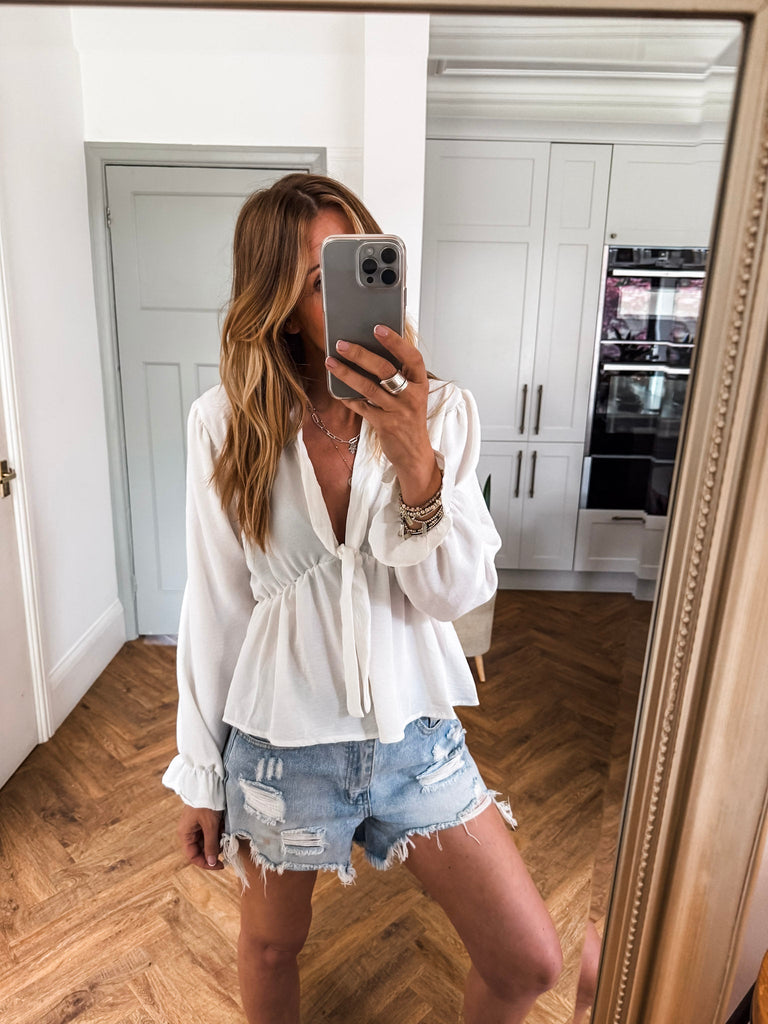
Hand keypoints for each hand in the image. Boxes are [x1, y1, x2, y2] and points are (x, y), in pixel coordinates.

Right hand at [177, 804, 223, 870]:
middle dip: (214, 849)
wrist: (209, 783)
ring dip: (218, 839)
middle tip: (226, 848)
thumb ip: (211, 845)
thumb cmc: (206, 804)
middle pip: (201, 849)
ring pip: (208, 840)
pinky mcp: (204, 820)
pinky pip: (212, 831)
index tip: (220, 865)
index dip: (206, 863)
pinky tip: (224, 825)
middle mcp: (189, 831)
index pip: (193, 856)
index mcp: (185, 834)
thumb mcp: (210, 826)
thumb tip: (211, 863)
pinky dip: (219, 831)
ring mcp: (197, 825)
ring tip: (224, 831)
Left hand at [325, 325, 441, 505]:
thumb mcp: (411, 395)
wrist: (414, 454)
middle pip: (385, 369)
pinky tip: (336, 390)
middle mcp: (412, 396)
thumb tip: (370, 351)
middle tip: (341, 343)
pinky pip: (362, 407)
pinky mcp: (385, 425)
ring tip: (330, 362)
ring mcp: (399, 411)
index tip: (378, 328)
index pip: (412, 357)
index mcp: (421, 383)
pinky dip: (348, 398)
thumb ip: (398, 376)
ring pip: (369, 387)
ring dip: (347, 373)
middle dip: (360, 354)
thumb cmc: (409, 418)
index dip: (396, 342)